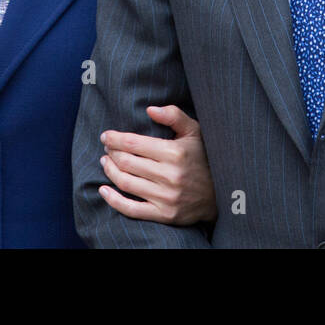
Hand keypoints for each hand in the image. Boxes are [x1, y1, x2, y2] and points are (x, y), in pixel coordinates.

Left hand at [98, 105, 216, 225]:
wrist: (220, 194)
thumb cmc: (203, 158)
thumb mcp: (194, 131)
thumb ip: (173, 116)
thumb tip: (149, 109)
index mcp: (174, 153)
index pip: (133, 143)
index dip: (114, 138)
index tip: (106, 136)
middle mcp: (169, 176)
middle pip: (126, 162)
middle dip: (111, 153)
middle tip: (106, 148)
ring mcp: (166, 197)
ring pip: (125, 182)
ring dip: (109, 171)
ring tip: (105, 162)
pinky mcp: (164, 215)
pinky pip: (131, 209)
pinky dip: (113, 200)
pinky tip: (104, 190)